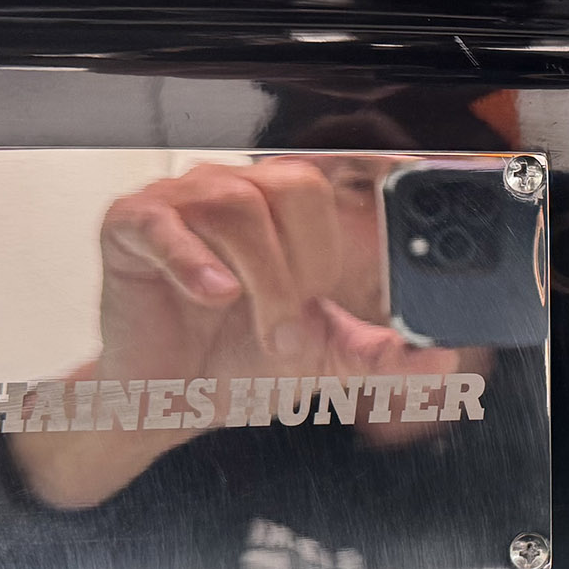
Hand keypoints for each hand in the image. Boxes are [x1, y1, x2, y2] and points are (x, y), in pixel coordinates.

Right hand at [10, 158, 461, 507]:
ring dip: (265, 275)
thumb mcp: (324, 357)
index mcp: (282, 210)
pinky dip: (195, 261)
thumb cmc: (235, 362)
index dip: (370, 169)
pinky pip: (163, 224)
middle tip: (300, 321)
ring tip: (267, 330)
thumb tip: (439, 358)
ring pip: (238, 204)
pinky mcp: (130, 227)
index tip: (408, 176)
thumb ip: (381, 354)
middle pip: (293, 185)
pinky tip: (217, 295)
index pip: (334, 171)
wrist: (166, 400)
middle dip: (308, 262)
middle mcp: (235, 192)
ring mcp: (180, 204)